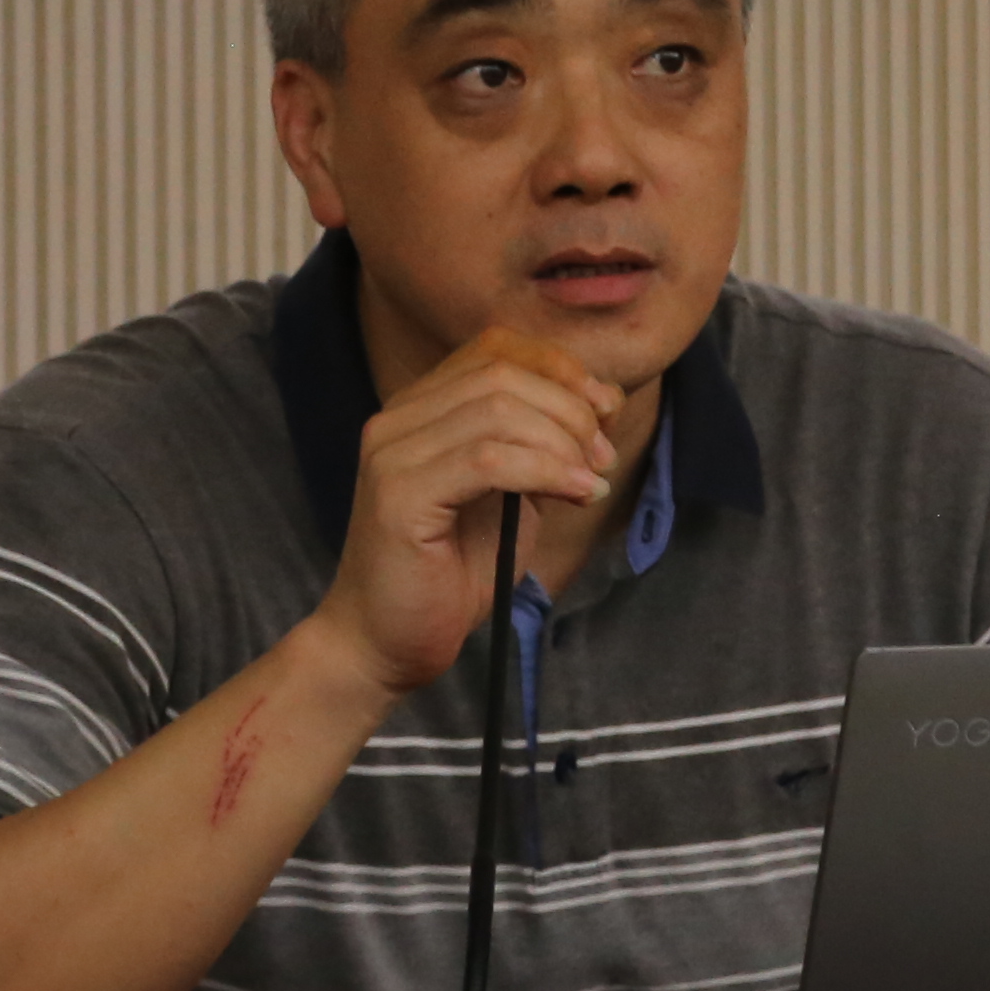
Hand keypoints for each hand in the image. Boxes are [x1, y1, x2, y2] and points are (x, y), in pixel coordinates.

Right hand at [318, 330, 621, 696]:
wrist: (386, 643)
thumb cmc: (450, 573)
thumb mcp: (511, 494)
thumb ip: (539, 446)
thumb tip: (598, 404)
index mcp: (420, 408)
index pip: (495, 347)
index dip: (560, 367)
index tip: (603, 412)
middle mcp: (397, 419)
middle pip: (502, 372)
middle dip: (570, 408)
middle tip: (602, 459)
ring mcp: (391, 453)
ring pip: (498, 410)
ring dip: (563, 442)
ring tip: (591, 482)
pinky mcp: (398, 495)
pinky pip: (488, 461)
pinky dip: (546, 472)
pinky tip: (576, 495)